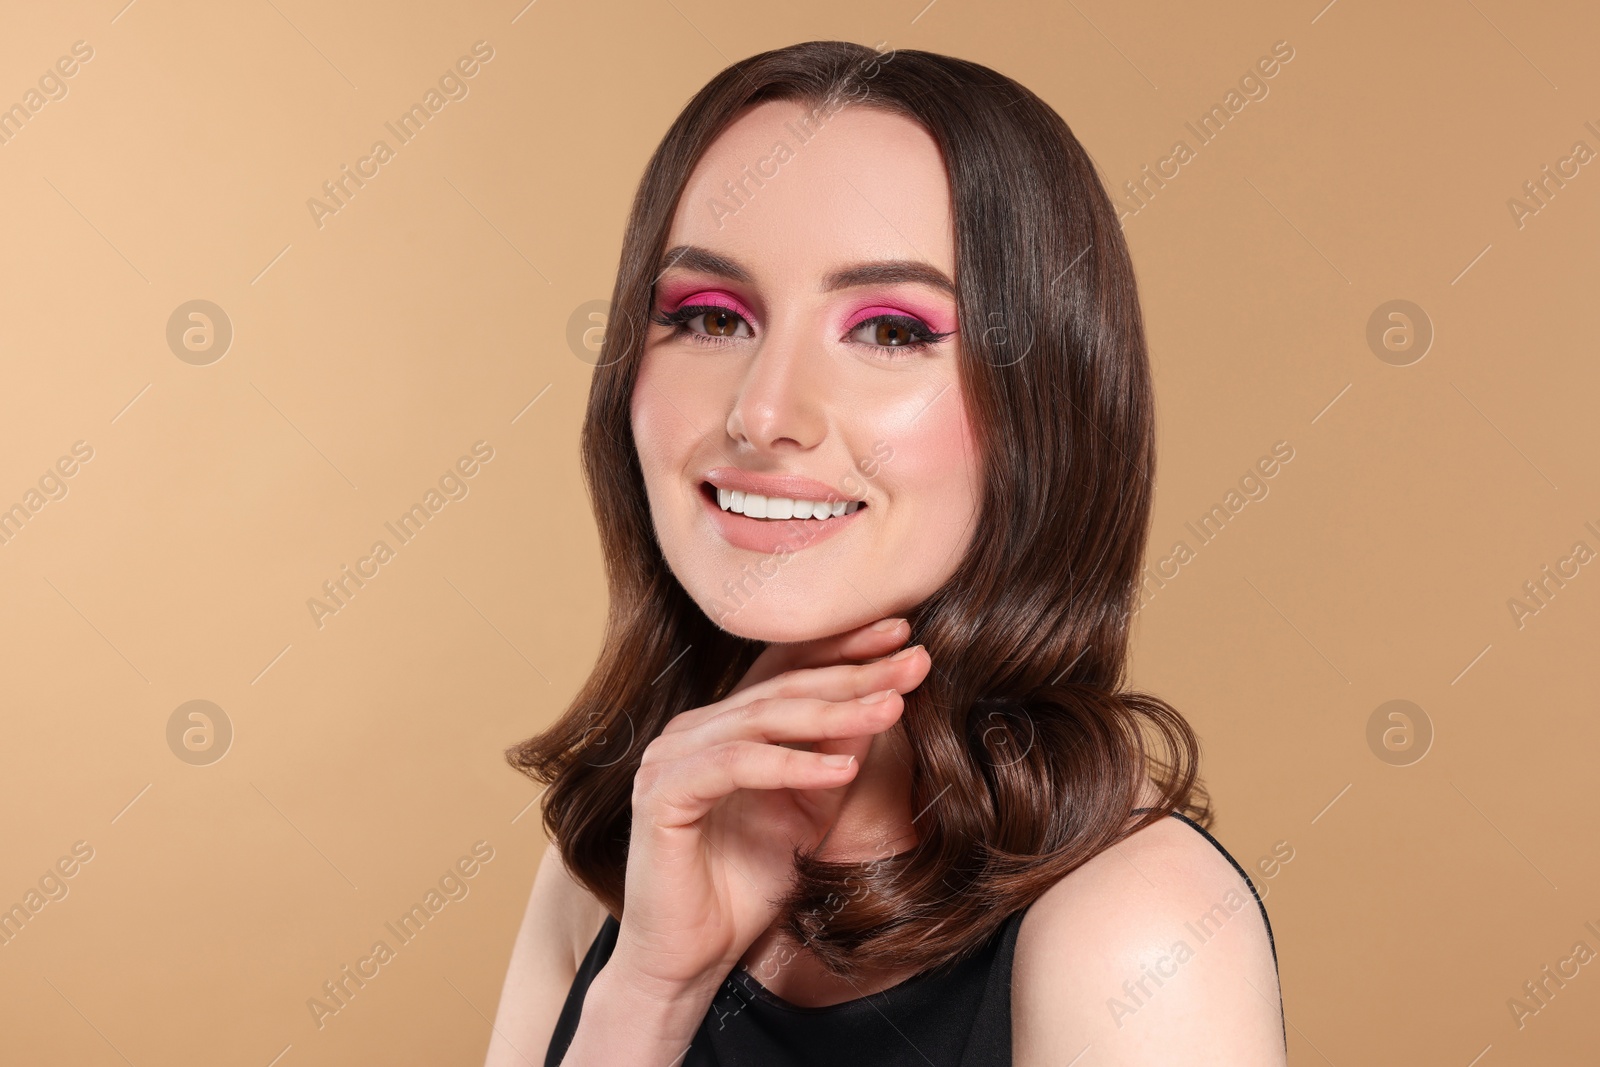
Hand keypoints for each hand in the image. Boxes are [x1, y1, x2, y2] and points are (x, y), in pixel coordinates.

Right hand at [608, 617, 931, 1000]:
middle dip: (853, 673)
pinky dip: (793, 764)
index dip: (842, 647)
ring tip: (893, 708)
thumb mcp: (810, 812)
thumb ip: (836, 757)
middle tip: (912, 660)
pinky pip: (736, 765)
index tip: (902, 632)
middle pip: (783, 687)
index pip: (786, 670)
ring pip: (763, 719)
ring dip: (835, 713)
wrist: (690, 959)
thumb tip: (886, 700)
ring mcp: (670, 757)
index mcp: (723, 726)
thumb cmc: (745, 884)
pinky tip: (845, 767)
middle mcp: (692, 730)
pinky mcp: (661, 794)